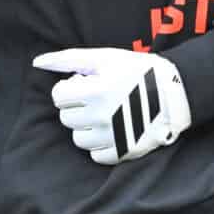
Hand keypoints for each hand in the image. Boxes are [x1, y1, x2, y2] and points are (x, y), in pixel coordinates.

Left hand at [35, 48, 192, 164]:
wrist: (176, 92)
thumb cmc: (138, 70)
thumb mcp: (104, 57)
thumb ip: (68, 59)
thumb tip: (37, 62)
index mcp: (96, 92)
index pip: (58, 96)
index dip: (71, 87)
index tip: (86, 84)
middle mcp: (102, 118)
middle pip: (66, 118)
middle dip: (77, 106)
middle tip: (97, 97)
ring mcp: (113, 138)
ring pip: (78, 139)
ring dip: (86, 126)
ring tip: (105, 113)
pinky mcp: (123, 152)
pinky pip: (96, 155)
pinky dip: (100, 143)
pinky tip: (113, 128)